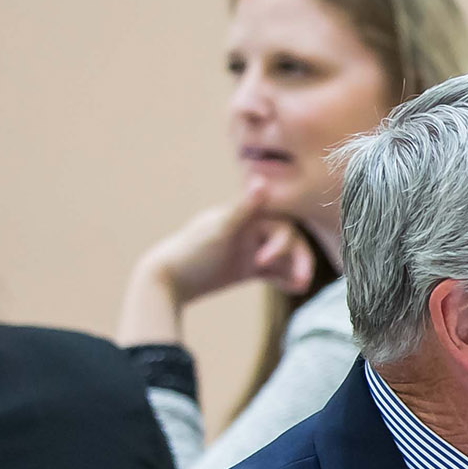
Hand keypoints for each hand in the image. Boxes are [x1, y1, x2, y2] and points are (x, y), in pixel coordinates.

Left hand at [117, 180, 317, 343]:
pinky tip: (292, 288)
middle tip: (300, 282)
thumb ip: (244, 208)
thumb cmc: (191, 253)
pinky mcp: (246, 268)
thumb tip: (262, 180)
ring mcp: (249, 249)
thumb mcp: (220, 231)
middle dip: (298, 261)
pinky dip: (286, 279)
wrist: (167, 280)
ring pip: (285, 258)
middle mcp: (250, 230)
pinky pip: (275, 272)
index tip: (264, 263)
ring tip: (300, 287)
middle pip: (288, 242)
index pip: (281, 226)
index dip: (284, 244)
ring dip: (296, 270)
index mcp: (245, 217)